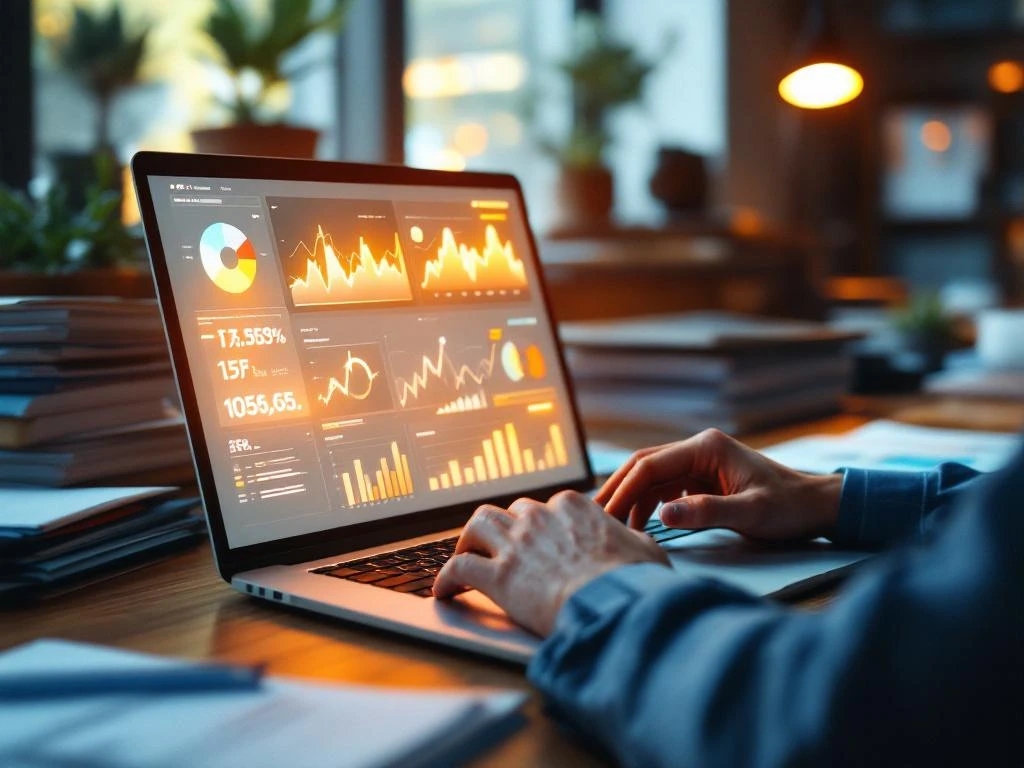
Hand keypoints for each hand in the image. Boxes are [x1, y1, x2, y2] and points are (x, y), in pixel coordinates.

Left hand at [433, 490, 668, 635]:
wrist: (614, 604)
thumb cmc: (635, 580)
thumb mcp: (645, 549)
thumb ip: (631, 539)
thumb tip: (636, 544)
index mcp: (573, 507)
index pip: (549, 506)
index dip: (543, 523)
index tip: (541, 538)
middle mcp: (539, 517)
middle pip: (512, 512)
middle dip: (507, 527)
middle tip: (503, 545)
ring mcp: (515, 544)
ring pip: (477, 525)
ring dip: (469, 538)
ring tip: (466, 553)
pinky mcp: (497, 576)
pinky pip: (457, 567)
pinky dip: (446, 577)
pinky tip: (444, 591)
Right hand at [595, 429, 841, 540]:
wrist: (814, 507)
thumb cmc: (788, 508)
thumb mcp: (749, 513)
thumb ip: (706, 512)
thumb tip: (662, 515)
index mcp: (706, 448)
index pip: (649, 464)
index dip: (623, 489)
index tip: (603, 513)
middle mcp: (698, 449)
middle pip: (643, 465)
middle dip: (618, 490)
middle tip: (593, 515)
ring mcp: (699, 462)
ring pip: (651, 476)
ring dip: (631, 499)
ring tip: (612, 525)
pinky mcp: (702, 478)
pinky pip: (665, 487)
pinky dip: (649, 504)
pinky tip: (641, 524)